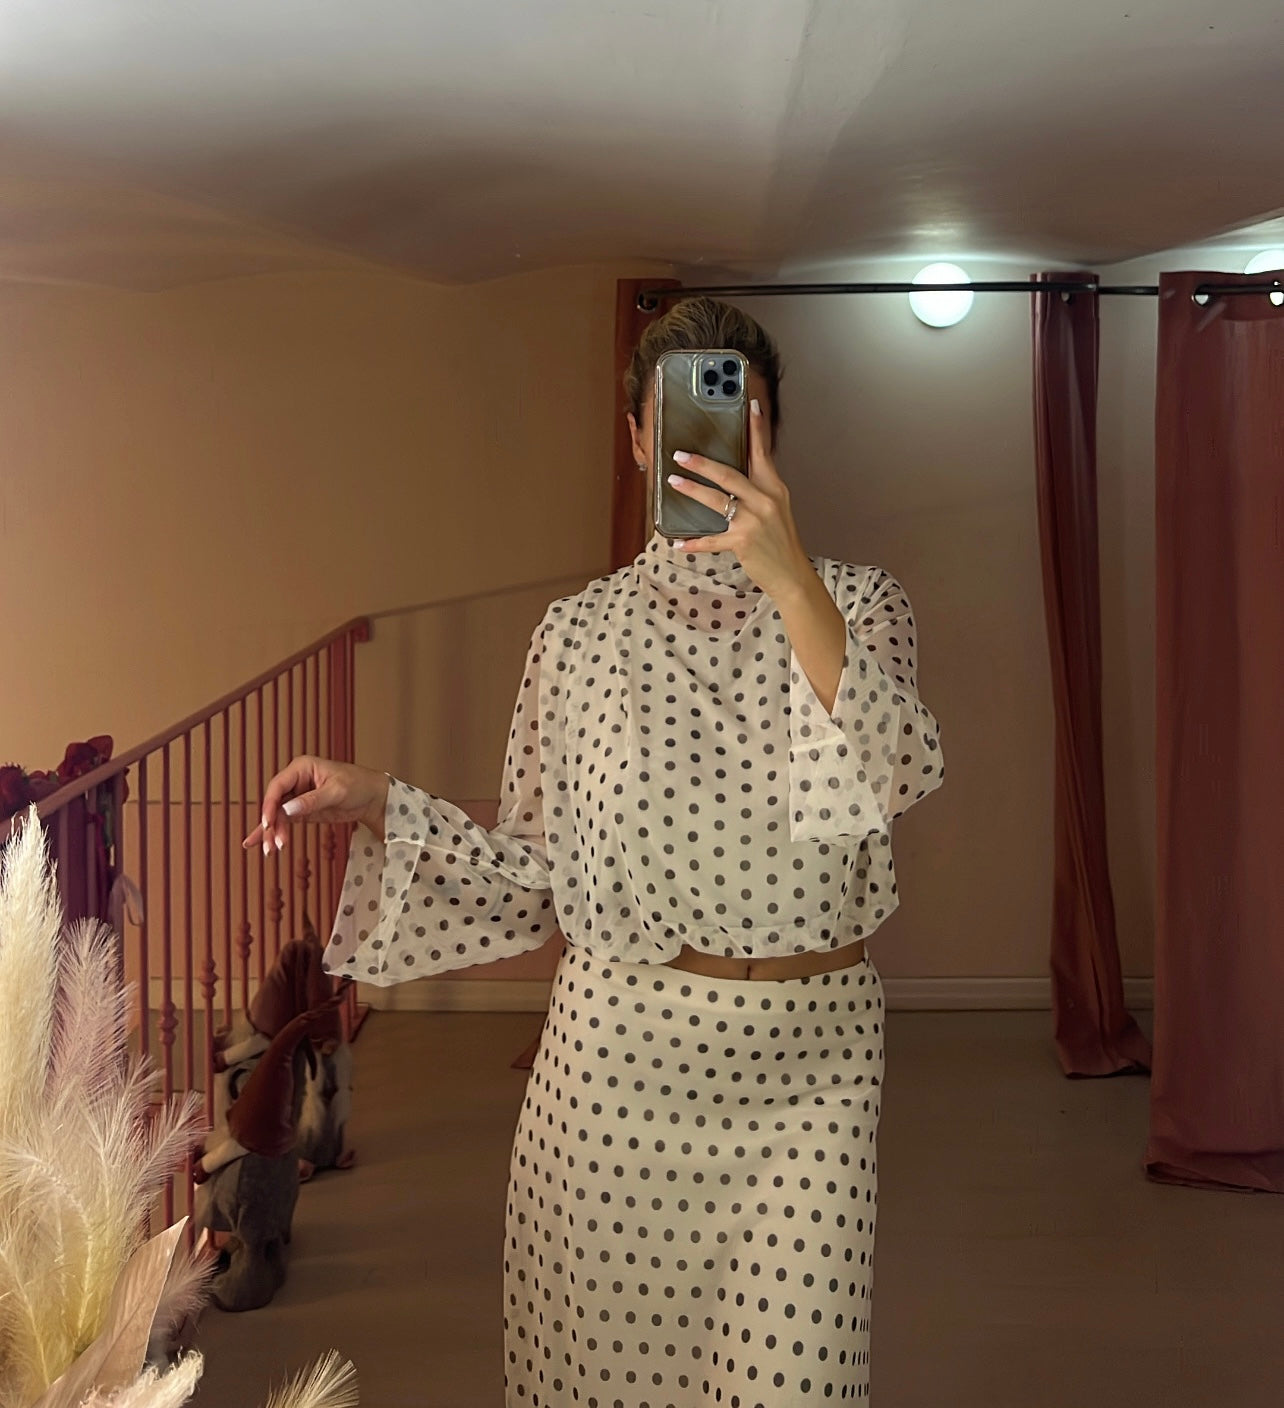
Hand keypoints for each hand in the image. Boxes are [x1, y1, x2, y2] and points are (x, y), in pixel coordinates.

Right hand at [242, 756, 388, 854]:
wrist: (373, 797)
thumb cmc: (359, 785)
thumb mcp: (337, 791)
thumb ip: (312, 801)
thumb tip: (287, 809)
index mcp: (302, 767)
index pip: (278, 786)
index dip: (270, 804)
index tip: (269, 822)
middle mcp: (296, 780)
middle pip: (274, 803)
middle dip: (271, 824)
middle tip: (272, 844)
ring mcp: (297, 796)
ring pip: (277, 815)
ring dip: (272, 832)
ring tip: (270, 850)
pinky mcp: (301, 810)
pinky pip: (283, 821)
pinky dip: (274, 832)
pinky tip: (259, 842)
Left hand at [666, 397, 814, 600]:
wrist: (792, 574)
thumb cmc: (780, 541)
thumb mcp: (777, 509)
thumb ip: (759, 491)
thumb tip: (732, 477)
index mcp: (774, 488)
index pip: (763, 453)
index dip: (756, 429)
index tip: (751, 406)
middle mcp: (765, 500)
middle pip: (729, 474)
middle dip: (702, 463)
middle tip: (681, 455)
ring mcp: (754, 521)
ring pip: (717, 500)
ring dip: (692, 490)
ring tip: (673, 481)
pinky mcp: (742, 541)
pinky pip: (711, 539)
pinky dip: (694, 542)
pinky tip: (678, 542)